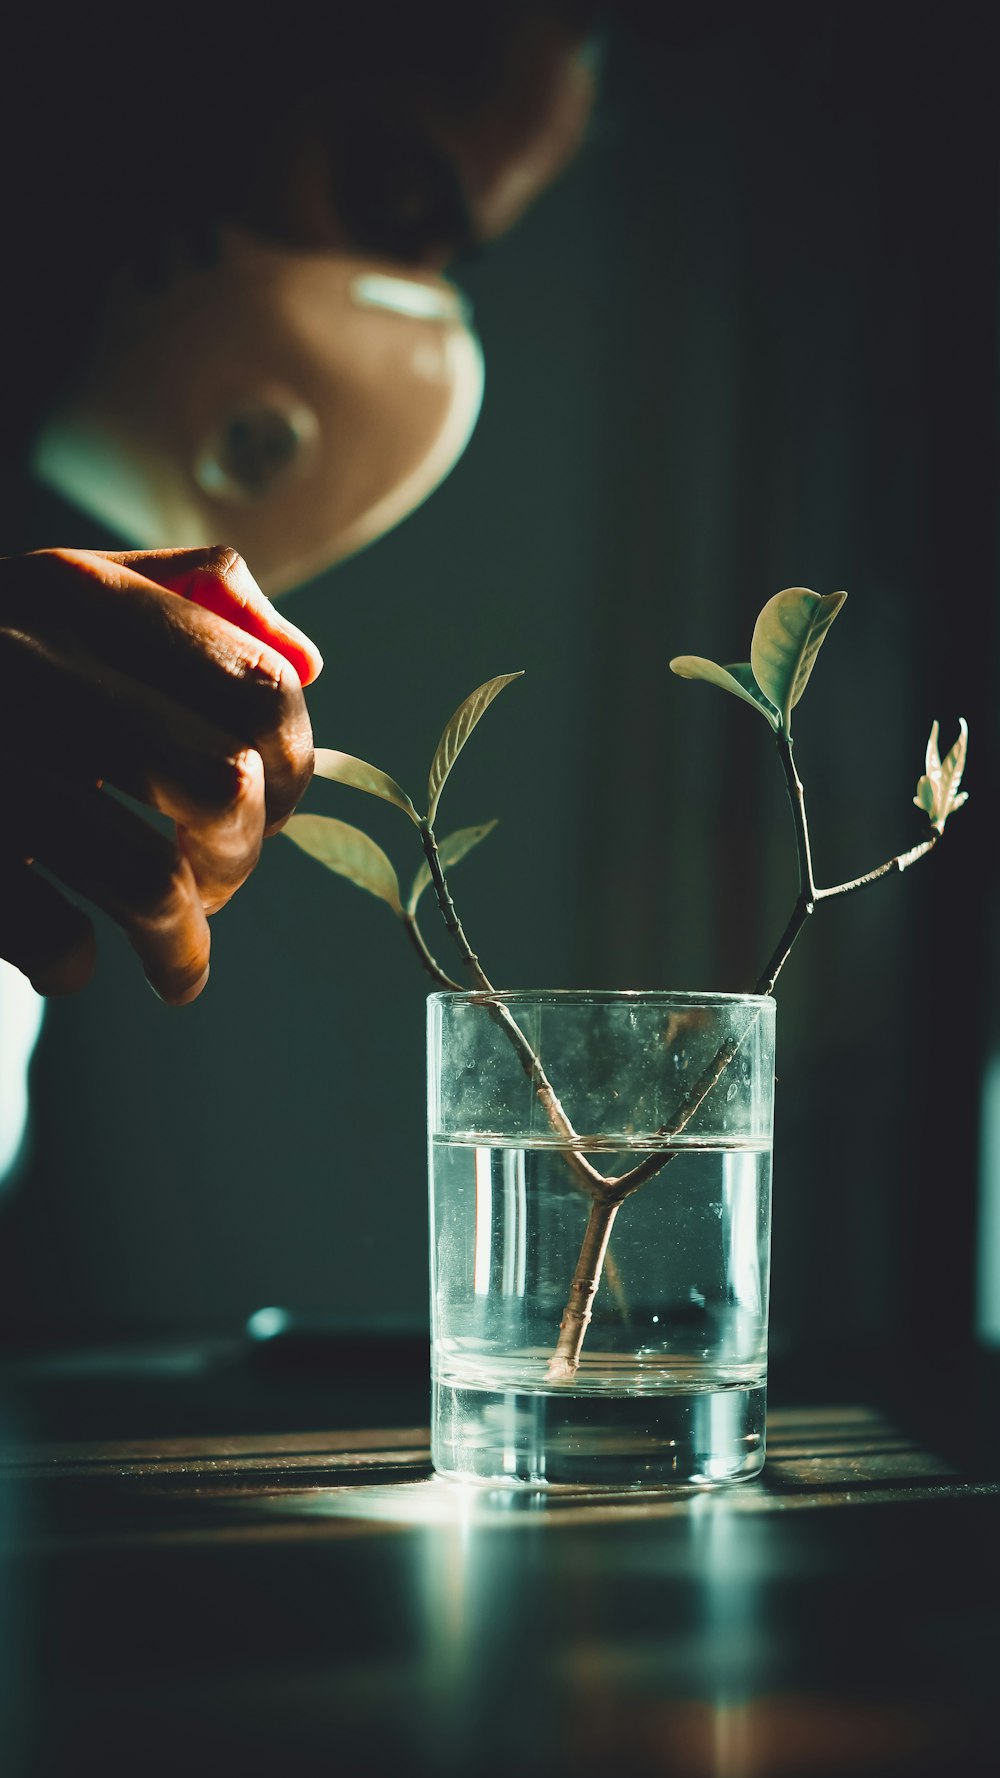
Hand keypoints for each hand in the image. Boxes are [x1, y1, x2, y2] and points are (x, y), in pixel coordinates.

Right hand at [0, 545, 322, 1002]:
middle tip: (214, 884)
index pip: (259, 692)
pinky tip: (68, 956)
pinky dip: (74, 965)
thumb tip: (307, 658)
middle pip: (218, 791)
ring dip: (182, 948)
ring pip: (148, 883)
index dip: (292, 766)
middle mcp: (22, 665)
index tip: (269, 803)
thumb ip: (191, 601)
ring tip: (178, 970)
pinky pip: (54, 942)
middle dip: (240, 861)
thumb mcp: (63, 598)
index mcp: (71, 593)